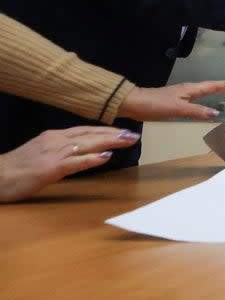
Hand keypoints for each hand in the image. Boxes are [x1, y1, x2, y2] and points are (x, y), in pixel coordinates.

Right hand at [0, 126, 137, 202]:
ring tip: (128, 140)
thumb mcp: (40, 154)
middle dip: (114, 133)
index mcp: (53, 137)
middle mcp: (55, 140)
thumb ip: (59, 151)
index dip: (105, 130)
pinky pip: (75, 162)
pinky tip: (106, 156)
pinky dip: (92, 159)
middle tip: (133, 134)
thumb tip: (79, 153)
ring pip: (88, 144)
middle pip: (91, 134)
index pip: (85, 130)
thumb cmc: (15, 169)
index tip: (122, 131)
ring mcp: (53, 153)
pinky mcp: (50, 168)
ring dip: (110, 141)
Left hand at [117, 80, 224, 120]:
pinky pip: (192, 98)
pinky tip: (198, 103)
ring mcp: (179, 95)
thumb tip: (216, 113)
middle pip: (206, 87)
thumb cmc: (156, 104)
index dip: (223, 85)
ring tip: (219, 93)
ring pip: (199, 91)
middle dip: (219, 87)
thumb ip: (197, 111)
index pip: (211, 86)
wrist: (134, 103)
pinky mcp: (172, 100)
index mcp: (189, 90)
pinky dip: (200, 99)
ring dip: (210, 91)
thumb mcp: (178, 109)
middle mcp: (186, 90)